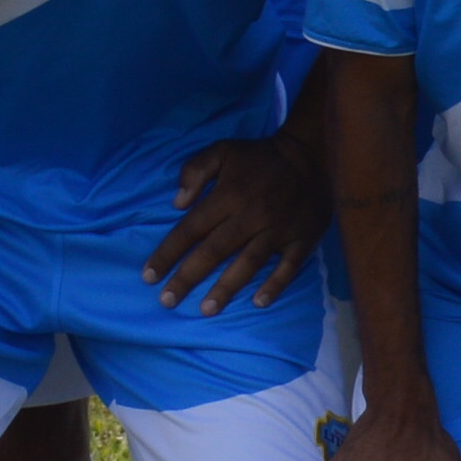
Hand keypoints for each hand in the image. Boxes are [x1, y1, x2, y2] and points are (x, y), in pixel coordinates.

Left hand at [150, 134, 325, 313]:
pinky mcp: (303, 239)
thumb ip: (194, 170)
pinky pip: (289, 266)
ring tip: (206, 310)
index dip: (169, 252)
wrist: (312, 155)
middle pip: (214, 251)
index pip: (191, 228)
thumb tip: (177, 203)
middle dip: (188, 277)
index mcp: (229, 195)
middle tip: (167, 301)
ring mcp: (279, 229)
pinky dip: (275, 284)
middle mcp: (251, 215)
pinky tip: (259, 302)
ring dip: (226, 288)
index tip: (149, 275)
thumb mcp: (222, 150)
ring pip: (248, 263)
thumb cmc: (259, 158)